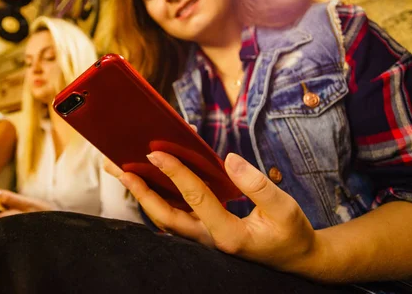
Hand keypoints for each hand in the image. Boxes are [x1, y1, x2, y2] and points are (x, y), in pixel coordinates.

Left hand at [106, 151, 319, 273]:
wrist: (294, 258)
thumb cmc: (290, 233)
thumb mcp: (285, 208)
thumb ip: (258, 185)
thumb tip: (229, 160)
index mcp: (229, 236)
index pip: (197, 200)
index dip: (177, 174)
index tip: (156, 152)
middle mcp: (209, 241)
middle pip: (165, 216)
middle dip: (139, 190)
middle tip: (117, 165)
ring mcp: (202, 239)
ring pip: (165, 217)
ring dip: (142, 193)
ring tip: (122, 169)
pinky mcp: (202, 232)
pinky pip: (175, 213)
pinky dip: (159, 195)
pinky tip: (149, 176)